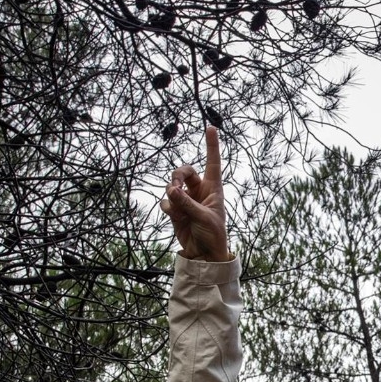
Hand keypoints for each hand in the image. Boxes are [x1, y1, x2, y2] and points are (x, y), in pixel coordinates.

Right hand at [160, 126, 229, 261]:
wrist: (204, 254)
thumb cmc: (213, 235)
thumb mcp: (204, 218)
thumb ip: (187, 204)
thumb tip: (170, 191)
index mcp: (213, 188)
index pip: (213, 162)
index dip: (212, 145)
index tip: (211, 127)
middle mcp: (199, 191)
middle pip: (184, 171)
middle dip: (177, 176)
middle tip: (175, 187)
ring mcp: (186, 200)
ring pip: (172, 187)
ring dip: (172, 194)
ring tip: (176, 207)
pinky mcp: (176, 210)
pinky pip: (167, 202)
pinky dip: (168, 207)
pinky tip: (174, 216)